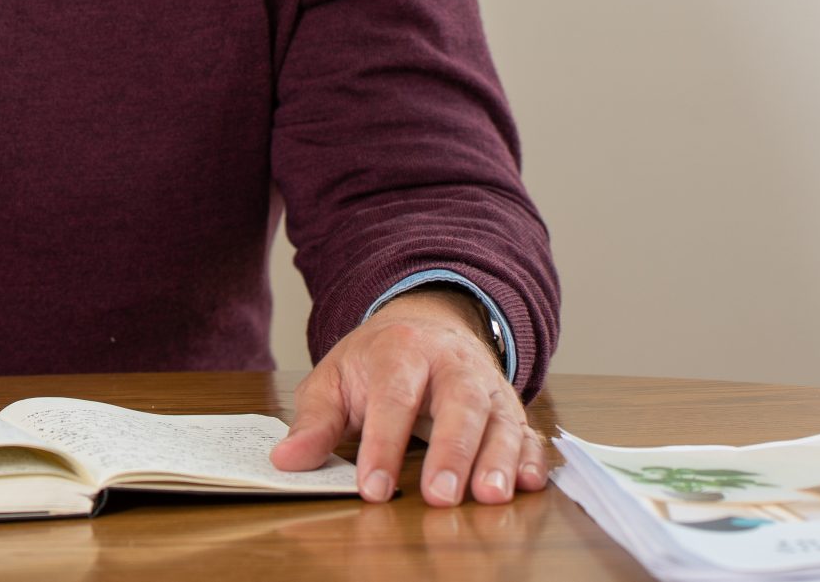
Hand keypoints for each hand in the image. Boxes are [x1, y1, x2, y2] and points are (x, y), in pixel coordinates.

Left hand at [269, 287, 545, 506]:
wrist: (425, 324)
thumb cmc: (375, 361)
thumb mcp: (334, 380)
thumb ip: (314, 421)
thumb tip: (287, 459)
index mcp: (401, 352)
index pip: (394, 397)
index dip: (384, 444)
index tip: (373, 488)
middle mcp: (452, 365)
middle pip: (459, 403)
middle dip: (452, 451)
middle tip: (440, 496)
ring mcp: (486, 385)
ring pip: (500, 418)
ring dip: (500, 458)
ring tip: (491, 496)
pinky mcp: (510, 407)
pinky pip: (528, 430)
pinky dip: (532, 457)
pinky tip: (530, 482)